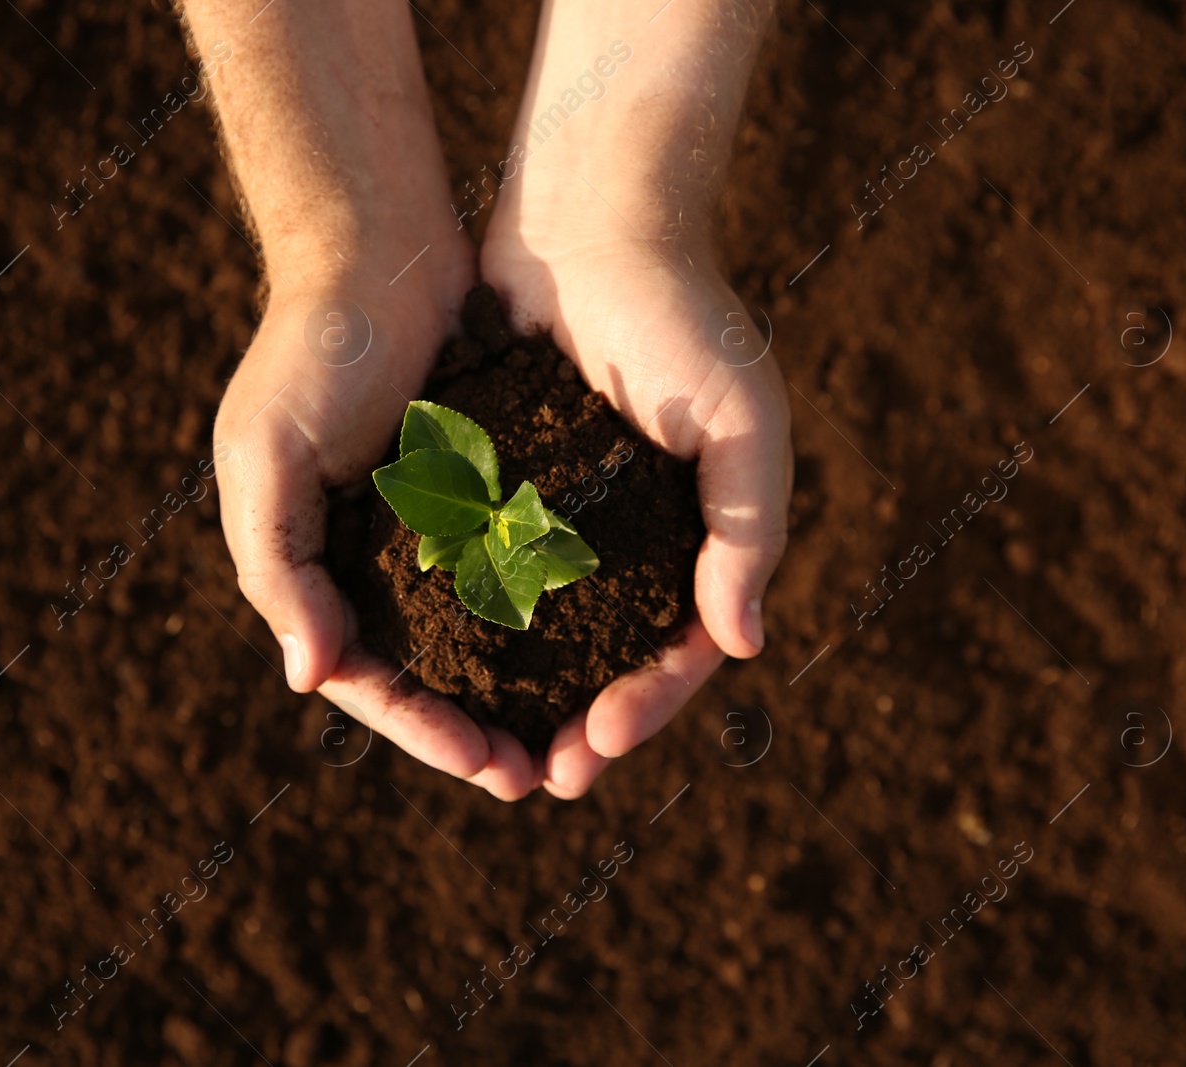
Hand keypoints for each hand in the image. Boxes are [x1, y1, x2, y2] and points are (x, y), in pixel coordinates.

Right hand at [214, 231, 552, 800]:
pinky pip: (516, 572)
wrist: (377, 251)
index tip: (490, 765)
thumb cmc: (310, 350)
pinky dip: (545, 615)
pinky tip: (596, 647)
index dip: (424, 730)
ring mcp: (431, 531)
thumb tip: (310, 679)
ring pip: (480, 637)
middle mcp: (374, 562)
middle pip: (430, 675)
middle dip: (479, 732)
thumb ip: (277, 565)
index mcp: (317, 567)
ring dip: (521, 690)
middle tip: (543, 778)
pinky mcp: (484, 493)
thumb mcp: (265, 455)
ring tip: (580, 734)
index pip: (369, 678)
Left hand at [482, 192, 791, 798]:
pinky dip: (471, 622)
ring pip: (544, 632)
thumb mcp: (742, 423)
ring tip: (482, 746)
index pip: (679, 650)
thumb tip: (743, 647)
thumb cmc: (683, 317)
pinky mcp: (506, 485)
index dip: (643, 709)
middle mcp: (633, 538)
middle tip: (533, 780)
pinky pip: (489, 571)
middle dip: (576, 726)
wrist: (594, 221)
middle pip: (607, 659)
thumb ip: (749, 531)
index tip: (593, 751)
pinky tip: (437, 663)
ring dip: (519, 694)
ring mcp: (567, 517)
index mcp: (697, 537)